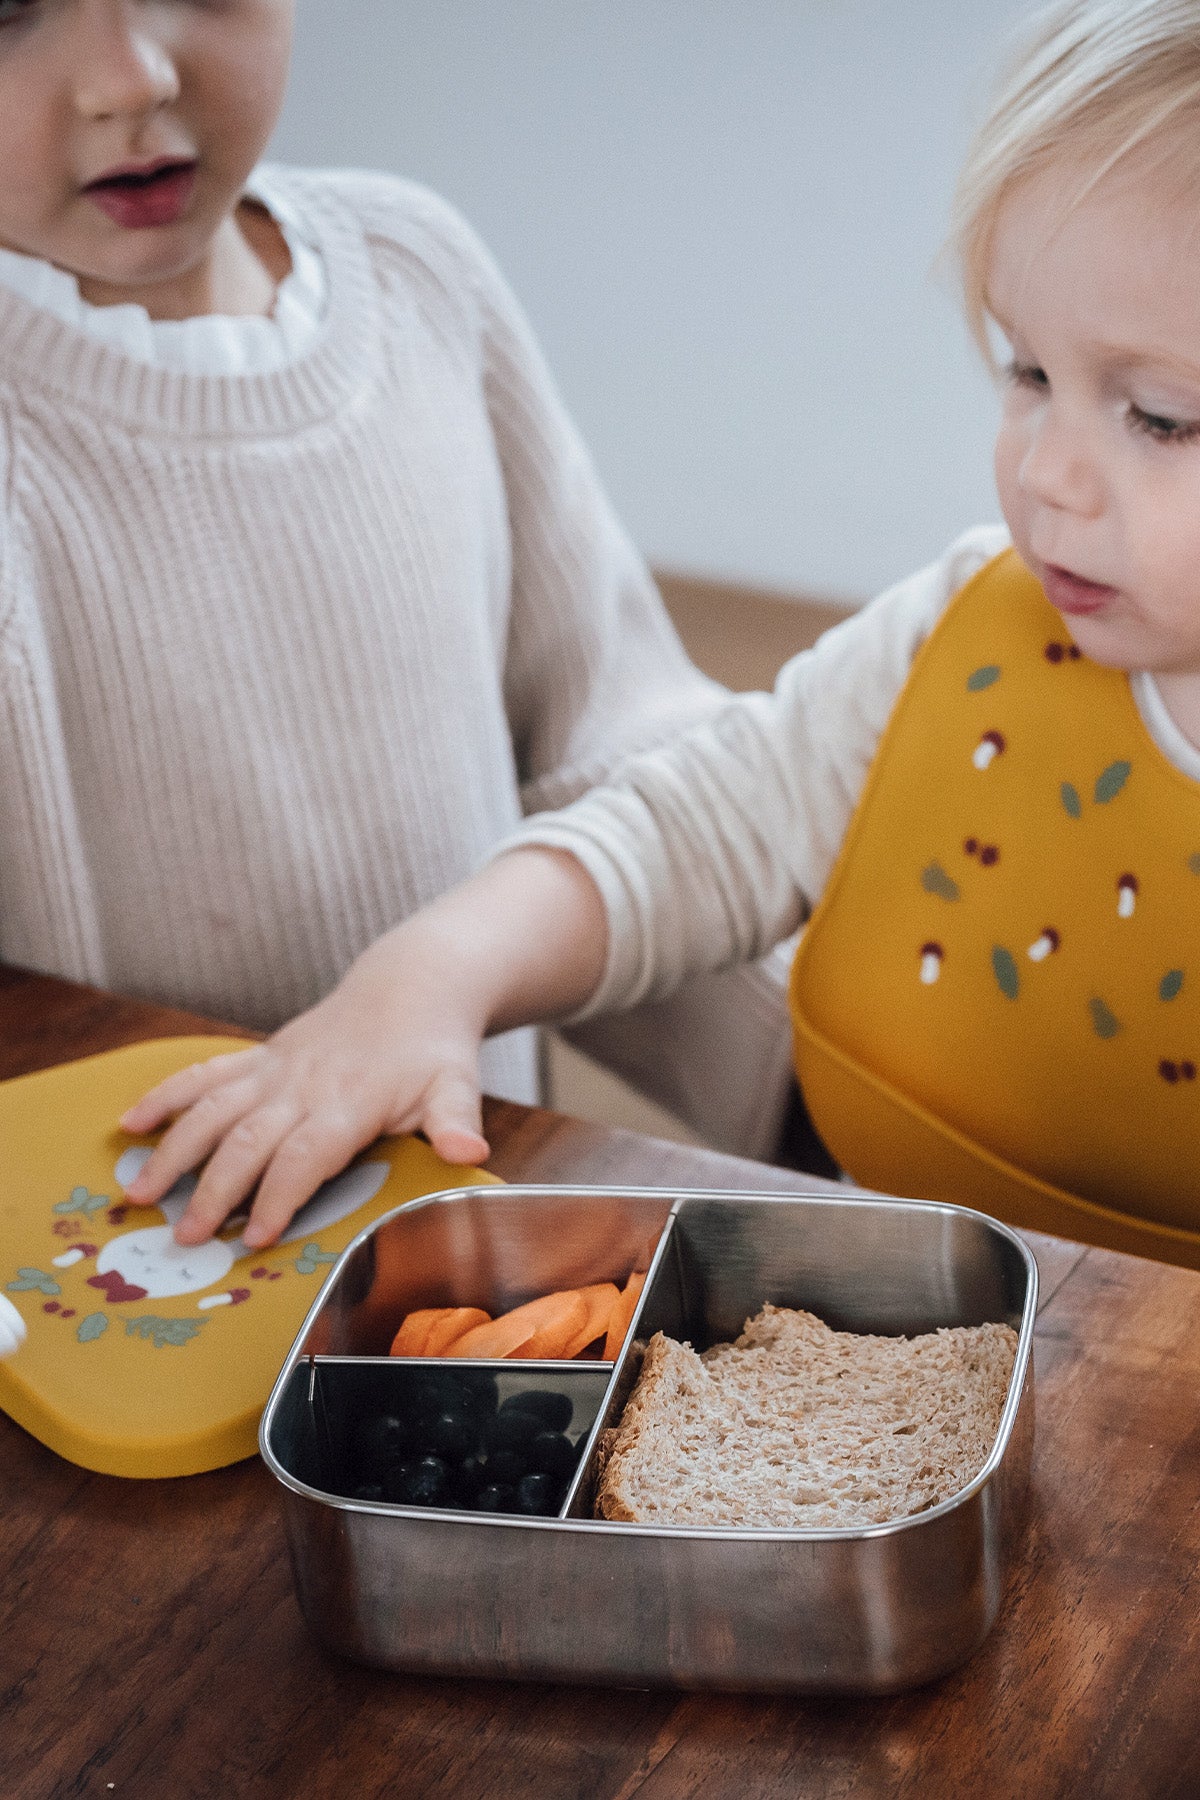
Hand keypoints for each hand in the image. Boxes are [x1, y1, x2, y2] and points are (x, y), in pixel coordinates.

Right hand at [118, 934, 489, 1249]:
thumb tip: (469, 1153)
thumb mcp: (456, 1085)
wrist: (411, 987)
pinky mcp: (260, 1059)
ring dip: (174, 1151)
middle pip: (248, 1140)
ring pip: (213, 1110)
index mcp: (349, 1102)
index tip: (256, 1237)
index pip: (305, 1154)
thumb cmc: (433, 1049)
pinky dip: (165, 1097)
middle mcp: (303, 1085)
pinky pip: (204, 1076)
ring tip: (140, 1193)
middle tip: (186, 1238)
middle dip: (214, 1190)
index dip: (279, 1196)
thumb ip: (454, 1122)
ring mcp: (275, 1070)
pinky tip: (129, 1124)